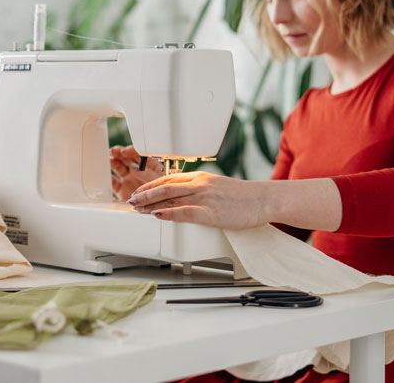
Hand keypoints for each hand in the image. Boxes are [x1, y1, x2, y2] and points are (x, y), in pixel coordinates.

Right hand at [110, 146, 162, 201]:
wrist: (160, 212)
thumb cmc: (164, 195)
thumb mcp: (159, 182)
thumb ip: (147, 174)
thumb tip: (135, 168)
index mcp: (150, 166)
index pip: (139, 154)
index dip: (131, 151)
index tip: (125, 151)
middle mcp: (138, 171)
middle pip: (127, 158)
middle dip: (119, 153)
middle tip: (113, 152)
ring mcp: (130, 180)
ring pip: (118, 167)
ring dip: (112, 162)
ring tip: (109, 161)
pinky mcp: (122, 190)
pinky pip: (113, 182)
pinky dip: (108, 178)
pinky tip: (105, 175)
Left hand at [126, 171, 266, 229]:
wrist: (263, 199)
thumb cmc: (245, 197)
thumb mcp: (219, 187)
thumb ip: (202, 190)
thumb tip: (186, 198)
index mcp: (202, 177)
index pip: (169, 179)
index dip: (150, 185)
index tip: (139, 192)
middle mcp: (200, 184)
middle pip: (164, 187)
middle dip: (144, 194)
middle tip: (130, 201)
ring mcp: (205, 197)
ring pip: (170, 197)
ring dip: (149, 204)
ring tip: (136, 209)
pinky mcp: (211, 213)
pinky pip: (184, 212)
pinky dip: (167, 214)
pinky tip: (156, 216)